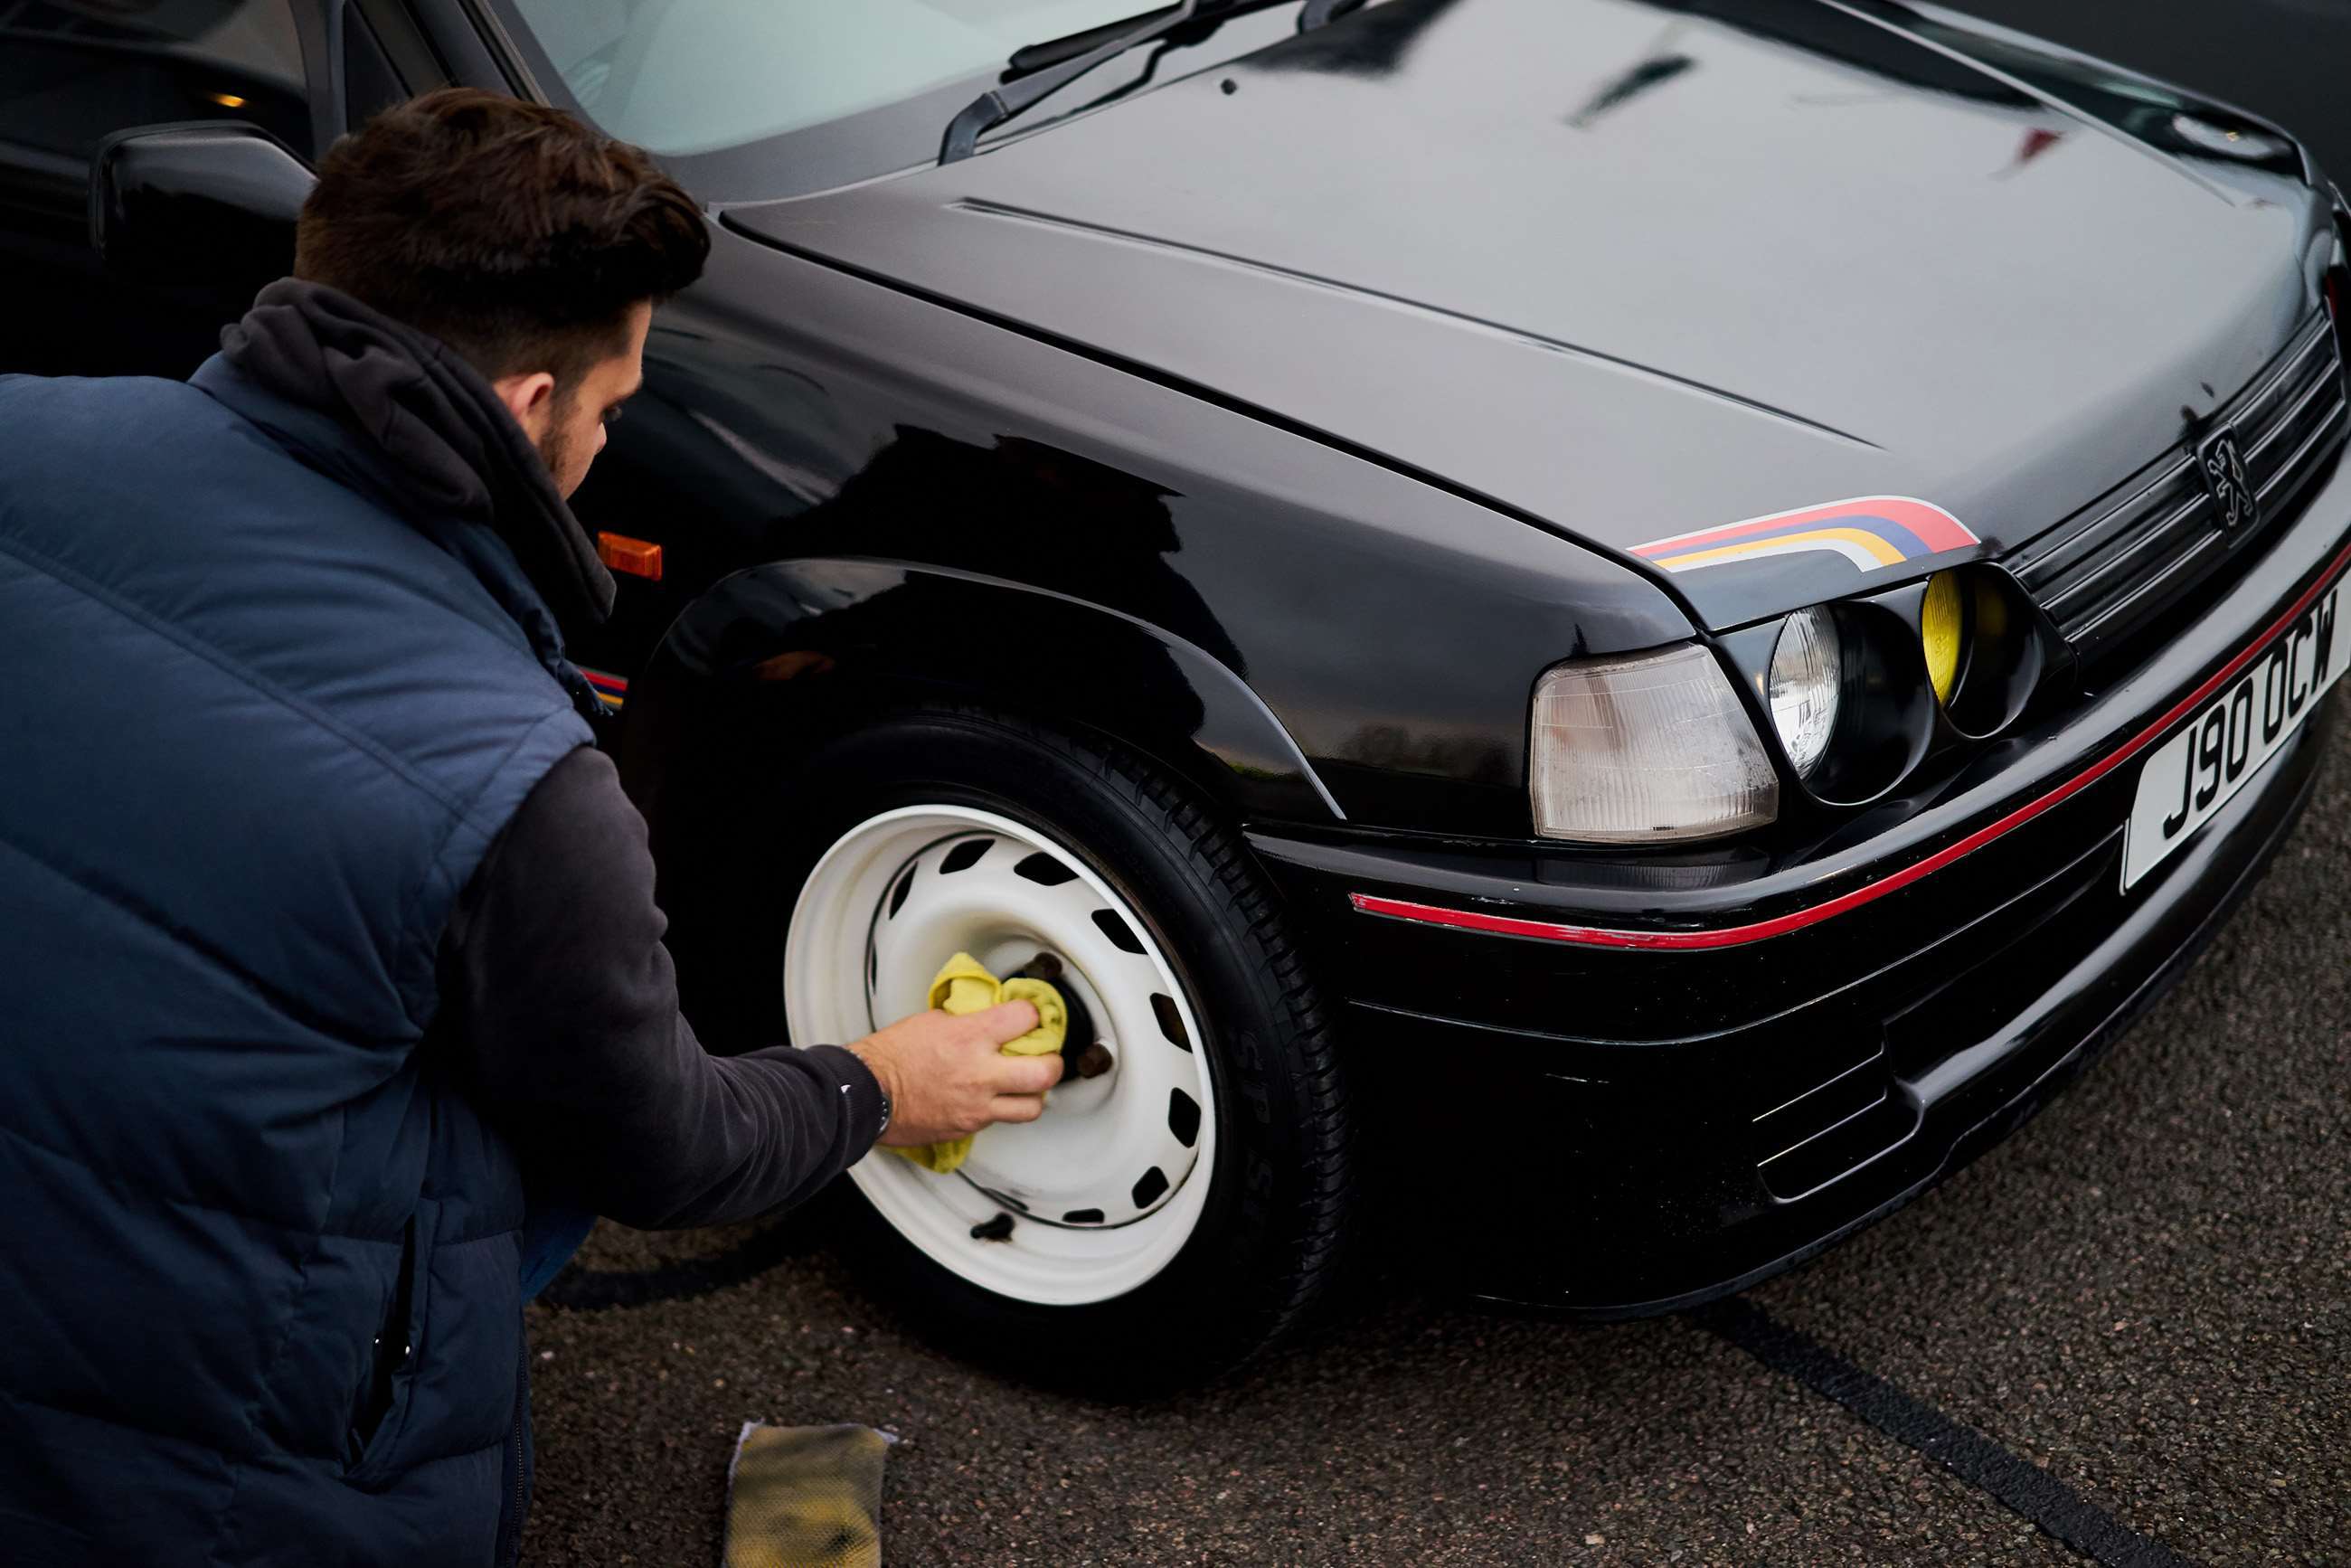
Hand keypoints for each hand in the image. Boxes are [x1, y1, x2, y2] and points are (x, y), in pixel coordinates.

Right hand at [846, 1002, 1064, 1146]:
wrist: (866, 1093)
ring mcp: (976, 1105)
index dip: (1033, 1015)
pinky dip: (1001, 1110)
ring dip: (1033, 1095)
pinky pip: (999, 1121)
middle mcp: (980, 1073)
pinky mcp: (968, 1128)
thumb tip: (990, 1017)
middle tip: (1047, 1059)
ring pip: (1032, 1107)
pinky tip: (991, 1099)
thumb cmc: (891, 1056)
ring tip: (1024, 1086)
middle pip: (1045, 1072)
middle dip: (1053, 1063)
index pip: (1027, 1019)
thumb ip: (968, 1020)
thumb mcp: (933, 1021)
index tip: (1030, 1017)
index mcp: (971, 1037)